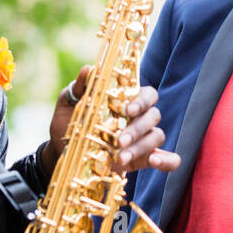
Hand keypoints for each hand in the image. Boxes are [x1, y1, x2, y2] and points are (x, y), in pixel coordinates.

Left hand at [44, 67, 179, 174]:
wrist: (62, 152)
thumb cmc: (68, 124)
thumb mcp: (68, 105)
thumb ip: (80, 88)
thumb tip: (89, 69)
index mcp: (127, 101)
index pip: (147, 95)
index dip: (142, 101)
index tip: (127, 110)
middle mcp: (139, 118)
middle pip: (154, 116)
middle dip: (138, 128)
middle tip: (119, 140)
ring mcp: (143, 139)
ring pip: (157, 136)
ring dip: (141, 147)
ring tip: (120, 158)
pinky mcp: (144, 159)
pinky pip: (169, 159)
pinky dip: (168, 161)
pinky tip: (155, 162)